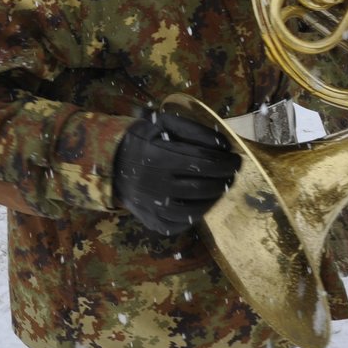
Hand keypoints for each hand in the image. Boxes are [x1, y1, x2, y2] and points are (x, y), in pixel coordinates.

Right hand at [112, 111, 240, 237]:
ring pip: (195, 208)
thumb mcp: (162, 124)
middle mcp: (154, 185)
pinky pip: (182, 223)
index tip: (236, 159)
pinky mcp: (153, 221)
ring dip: (215, 197)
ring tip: (220, 186)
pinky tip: (203, 201)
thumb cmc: (142, 141)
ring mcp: (152, 207)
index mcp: (158, 157)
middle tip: (231, 172)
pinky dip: (198, 214)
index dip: (225, 162)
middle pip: (202, 186)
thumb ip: (193, 130)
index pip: (203, 162)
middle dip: (224, 179)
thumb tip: (223, 145)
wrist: (111, 165)